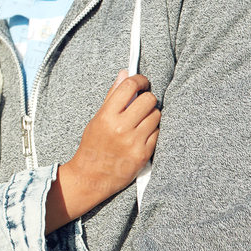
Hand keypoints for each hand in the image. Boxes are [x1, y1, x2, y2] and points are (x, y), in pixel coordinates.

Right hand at [45, 72, 159, 229]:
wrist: (92, 177)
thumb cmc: (93, 146)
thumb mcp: (97, 119)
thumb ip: (112, 96)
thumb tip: (124, 74)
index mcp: (107, 116)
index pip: (129, 87)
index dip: (140, 80)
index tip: (141, 82)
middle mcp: (121, 128)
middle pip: (149, 100)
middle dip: (147, 98)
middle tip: (141, 103)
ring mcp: (134, 141)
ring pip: (156, 115)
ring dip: (151, 115)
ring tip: (141, 121)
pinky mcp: (144, 154)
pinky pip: (158, 133)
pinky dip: (153, 131)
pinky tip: (143, 134)